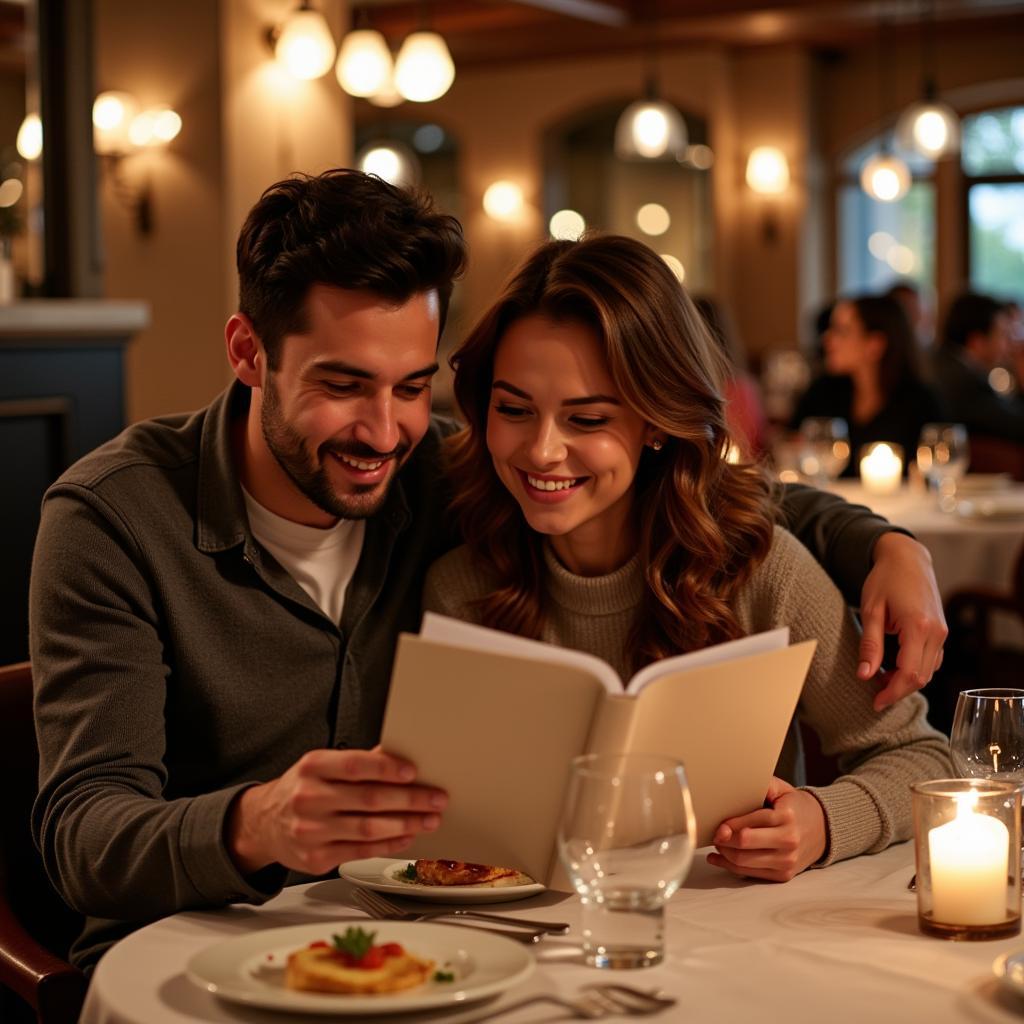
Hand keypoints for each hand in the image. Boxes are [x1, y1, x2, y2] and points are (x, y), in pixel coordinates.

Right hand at [226, 747, 446, 876]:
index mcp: (312, 767)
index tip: (414, 771)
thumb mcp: (321, 766)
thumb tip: (399, 756)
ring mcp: (311, 831)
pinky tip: (407, 836)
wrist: (263, 824)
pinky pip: (361, 851)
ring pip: (369, 828)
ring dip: (406, 824)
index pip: (354, 765)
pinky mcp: (316, 859)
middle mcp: (309, 798)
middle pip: (368, 799)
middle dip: (410, 799)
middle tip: (437, 798)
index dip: (386, 768)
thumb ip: (358, 763)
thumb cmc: (301, 789)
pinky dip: (389, 843)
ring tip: (430, 819)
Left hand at [706, 777, 825, 881]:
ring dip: (724, 853)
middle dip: (723, 840)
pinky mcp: (783, 875)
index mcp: (786, 818)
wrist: (823, 829)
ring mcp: (787, 861)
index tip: (717, 824)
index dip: (728, 825)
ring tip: (718, 843)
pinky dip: (730, 866)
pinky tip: (718, 857)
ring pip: (743, 862)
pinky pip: (750, 874)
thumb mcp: (782, 789)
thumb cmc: (795, 807)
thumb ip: (763, 784)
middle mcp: (788, 842)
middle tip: (714, 833)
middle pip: (744, 845)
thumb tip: (738, 783)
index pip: (749, 824)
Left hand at [858, 532, 946, 710]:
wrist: (906, 558)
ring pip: (929, 671)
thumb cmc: (884, 579)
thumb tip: (864, 675)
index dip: (892, 693)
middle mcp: (936, 632)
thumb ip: (869, 644)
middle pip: (922, 677)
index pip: (910, 674)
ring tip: (880, 679)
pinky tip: (893, 667)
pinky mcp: (941, 630)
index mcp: (919, 627)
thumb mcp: (871, 610)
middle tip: (874, 694)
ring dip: (906, 681)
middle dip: (898, 690)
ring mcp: (942, 631)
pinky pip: (932, 659)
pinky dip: (915, 669)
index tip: (875, 703)